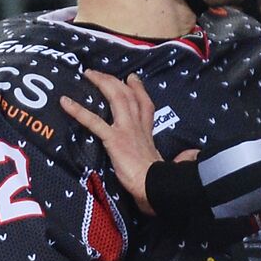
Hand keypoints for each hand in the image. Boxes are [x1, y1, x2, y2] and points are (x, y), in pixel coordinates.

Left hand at [60, 71, 169, 214]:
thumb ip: (183, 157)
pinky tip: (65, 102)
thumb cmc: (162, 180)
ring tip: (88, 74)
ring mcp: (126, 130)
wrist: (155, 187)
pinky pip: (94, 121)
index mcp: (149, 133)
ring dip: (102, 84)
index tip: (132, 78)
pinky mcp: (114, 138)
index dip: (138, 90)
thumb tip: (195, 154)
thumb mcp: (175, 165)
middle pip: (128, 96)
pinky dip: (78, 110)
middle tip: (100, 73)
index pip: (145, 106)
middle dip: (115, 81)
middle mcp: (138, 126)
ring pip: (116, 98)